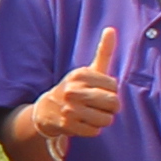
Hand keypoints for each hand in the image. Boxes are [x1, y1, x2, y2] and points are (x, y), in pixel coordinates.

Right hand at [22, 27, 121, 160]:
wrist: (46, 110)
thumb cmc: (74, 88)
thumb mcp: (87, 70)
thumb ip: (103, 51)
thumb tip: (111, 29)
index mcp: (80, 74)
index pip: (114, 86)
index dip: (111, 91)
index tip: (100, 91)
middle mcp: (73, 90)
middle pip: (113, 103)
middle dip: (111, 107)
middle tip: (100, 106)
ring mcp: (69, 109)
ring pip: (106, 119)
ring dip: (103, 120)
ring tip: (92, 115)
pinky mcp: (67, 125)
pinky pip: (95, 131)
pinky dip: (93, 129)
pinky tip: (83, 123)